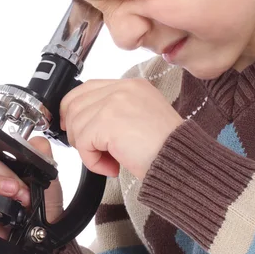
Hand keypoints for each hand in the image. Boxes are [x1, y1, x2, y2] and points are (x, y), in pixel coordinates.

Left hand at [59, 78, 182, 180]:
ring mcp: (114, 102)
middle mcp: (123, 88)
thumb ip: (115, 113)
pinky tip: (111, 167)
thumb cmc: (166, 149)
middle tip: (90, 150)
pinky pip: (83, 142)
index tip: (74, 128)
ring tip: (109, 162)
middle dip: (75, 130)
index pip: (88, 87)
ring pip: (77, 124)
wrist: (181, 161)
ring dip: (87, 150)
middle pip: (75, 103)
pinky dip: (92, 161)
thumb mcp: (142, 119)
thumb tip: (83, 122)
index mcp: (132, 85)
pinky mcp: (107, 121)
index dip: (73, 109)